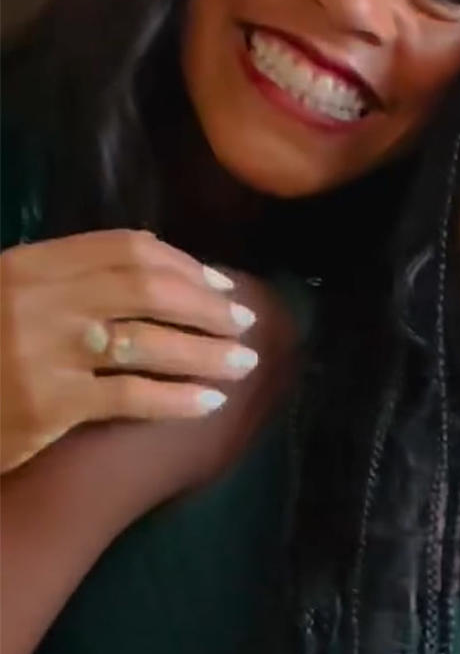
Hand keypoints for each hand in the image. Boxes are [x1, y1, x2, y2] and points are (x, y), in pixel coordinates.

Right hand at [0, 230, 262, 475]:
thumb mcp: (9, 294)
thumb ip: (64, 276)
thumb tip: (148, 258)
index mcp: (29, 264)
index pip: (125, 249)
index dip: (182, 265)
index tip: (218, 285)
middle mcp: (40, 299)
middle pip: (147, 289)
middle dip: (205, 305)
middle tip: (243, 322)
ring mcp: (46, 351)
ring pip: (149, 342)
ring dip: (206, 352)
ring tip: (241, 362)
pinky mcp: (50, 404)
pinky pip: (131, 396)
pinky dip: (177, 398)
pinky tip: (207, 402)